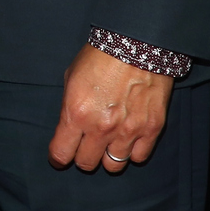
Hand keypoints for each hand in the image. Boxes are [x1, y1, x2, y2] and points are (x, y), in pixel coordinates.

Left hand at [49, 44, 171, 172]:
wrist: (136, 45)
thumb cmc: (99, 58)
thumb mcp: (71, 78)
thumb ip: (69, 107)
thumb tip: (70, 126)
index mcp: (76, 113)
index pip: (61, 153)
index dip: (58, 157)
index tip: (59, 156)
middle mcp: (101, 127)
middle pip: (87, 163)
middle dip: (82, 156)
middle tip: (84, 146)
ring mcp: (128, 131)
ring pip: (113, 166)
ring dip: (107, 156)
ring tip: (107, 144)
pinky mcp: (151, 129)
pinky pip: (138, 157)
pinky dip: (131, 151)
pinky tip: (127, 139)